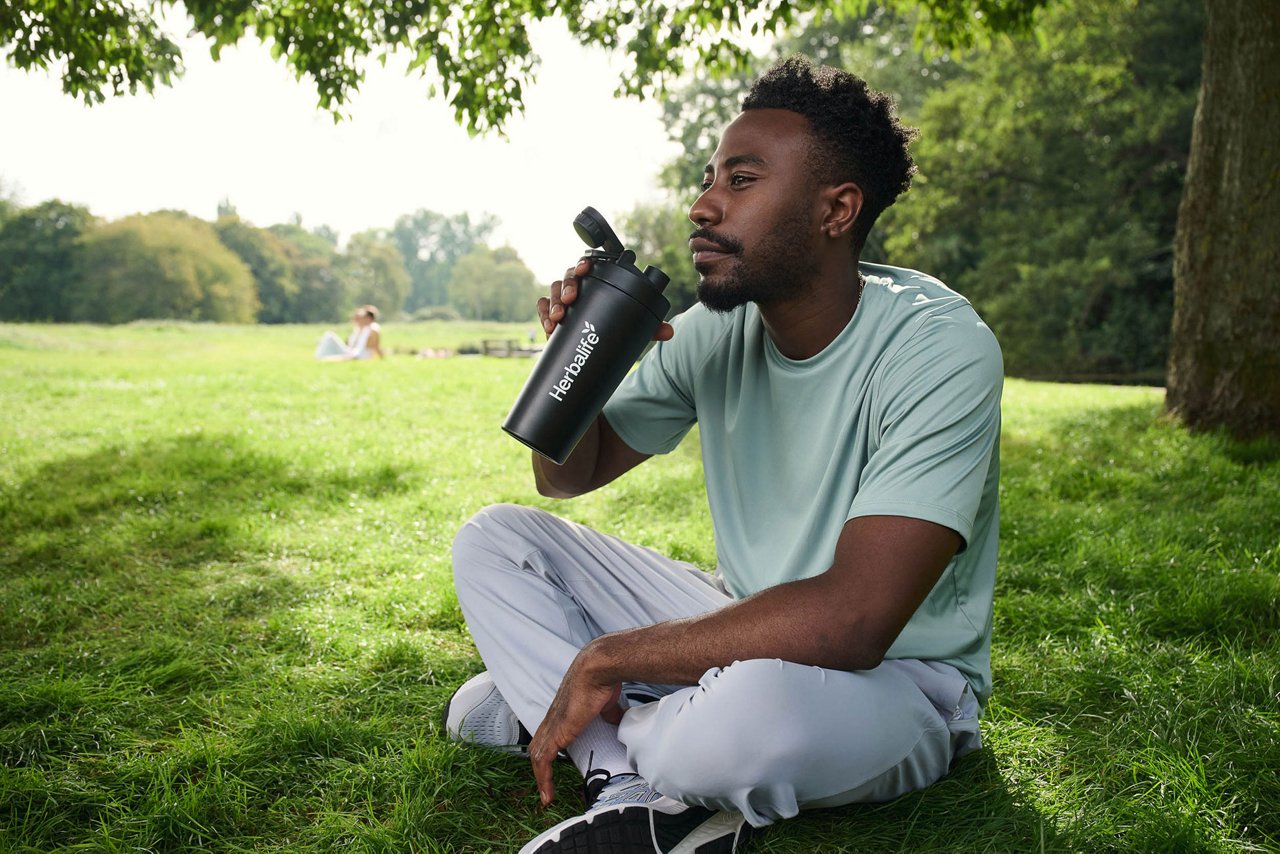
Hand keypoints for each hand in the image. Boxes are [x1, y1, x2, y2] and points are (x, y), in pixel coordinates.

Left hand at [527, 646, 623, 806]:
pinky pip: (543, 761)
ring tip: (547, 796)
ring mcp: (553, 726)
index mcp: (563, 713)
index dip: (548, 752)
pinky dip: (543, 779)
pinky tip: (548, 794)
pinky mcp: (556, 733)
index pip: (548, 736)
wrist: (598, 669)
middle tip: (547, 788)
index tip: (553, 769)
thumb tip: (616, 718)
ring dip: (540, 778)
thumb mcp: (606, 703)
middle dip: (539, 769)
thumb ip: (608, 713)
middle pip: (537, 747)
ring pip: (536, 756)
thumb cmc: (602, 680)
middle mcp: (553, 720)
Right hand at [537, 259, 674, 341]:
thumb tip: (668, 332)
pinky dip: (543, 313)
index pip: (590, 265)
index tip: (585, 269)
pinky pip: (541, 306)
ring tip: (558, 317)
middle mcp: (580, 287)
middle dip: (567, 285)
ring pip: (553, 290)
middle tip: (570, 299)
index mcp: (598, 283)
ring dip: (553, 302)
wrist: (594, 351)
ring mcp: (563, 300)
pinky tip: (548, 327)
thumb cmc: (614, 330)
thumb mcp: (633, 329)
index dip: (585, 263)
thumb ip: (650, 328)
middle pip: (568, 276)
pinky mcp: (551, 315)